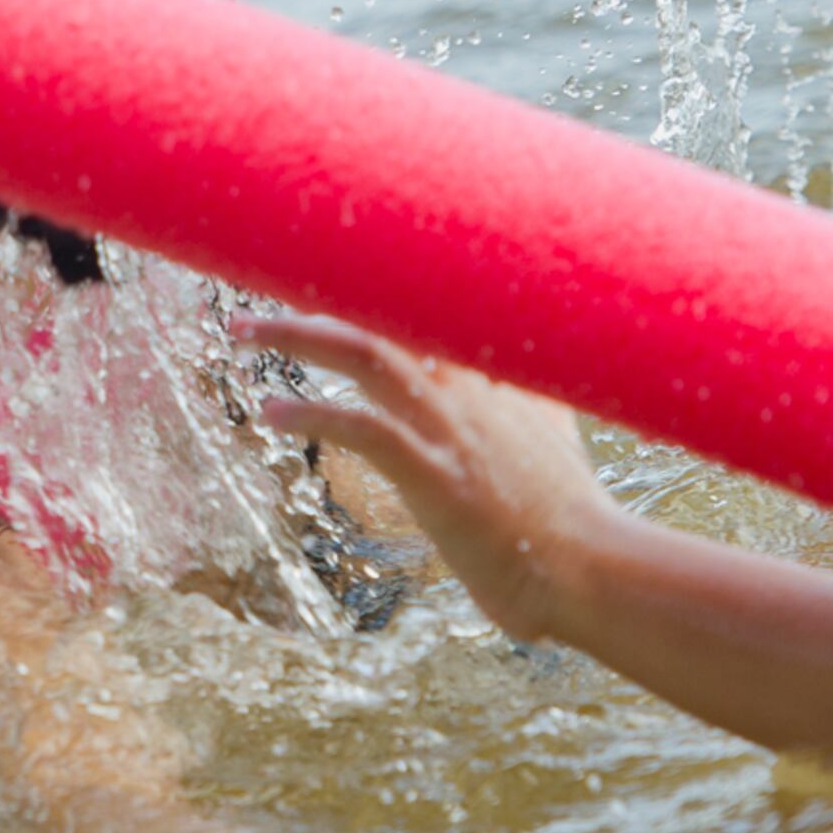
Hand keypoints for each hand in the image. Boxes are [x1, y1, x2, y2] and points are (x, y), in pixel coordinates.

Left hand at [237, 311, 603, 640]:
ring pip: (367, 352)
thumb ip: (531, 402)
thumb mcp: (555, 439)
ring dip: (296, 335)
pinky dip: (311, 411)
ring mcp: (451, 429)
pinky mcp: (435, 476)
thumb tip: (523, 380)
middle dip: (319, 290)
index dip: (373, 275)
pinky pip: (362, 428)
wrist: (590, 572)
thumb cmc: (569, 517)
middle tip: (261, 282)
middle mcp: (469, 388)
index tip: (325, 260)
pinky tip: (270, 410)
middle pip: (387, 309)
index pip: (427, 303)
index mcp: (492, 374)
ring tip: (242, 331)